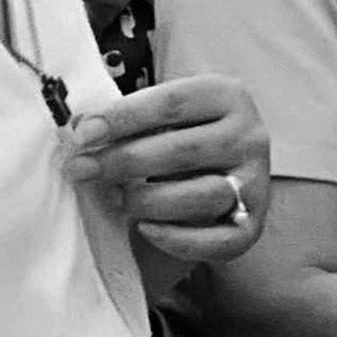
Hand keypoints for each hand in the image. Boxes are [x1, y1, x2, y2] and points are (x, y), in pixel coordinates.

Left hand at [66, 75, 268, 263]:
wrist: (215, 174)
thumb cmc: (177, 138)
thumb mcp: (160, 117)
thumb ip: (127, 120)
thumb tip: (80, 129)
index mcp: (227, 96)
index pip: (172, 103)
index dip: (124, 117)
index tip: (82, 133)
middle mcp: (250, 136)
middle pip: (184, 150)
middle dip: (124, 161)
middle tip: (81, 169)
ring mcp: (256, 182)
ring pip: (203, 195)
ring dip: (149, 200)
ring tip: (119, 200)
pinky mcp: (252, 225)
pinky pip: (218, 240)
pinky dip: (178, 239)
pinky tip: (147, 229)